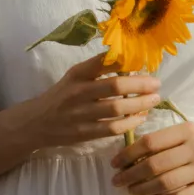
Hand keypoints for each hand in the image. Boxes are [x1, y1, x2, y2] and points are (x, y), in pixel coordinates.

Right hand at [30, 51, 161, 148]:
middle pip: (115, 86)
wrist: (36, 122)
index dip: (127, 61)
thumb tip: (131, 61)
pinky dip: (130, 123)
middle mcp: (78, 91)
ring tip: (154, 100)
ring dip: (139, 104)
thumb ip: (98, 69)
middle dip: (140, 85)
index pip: (103, 62)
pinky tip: (141, 118)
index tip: (144, 62)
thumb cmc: (63, 95)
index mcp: (77, 74)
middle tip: (157, 83)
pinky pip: (112, 128)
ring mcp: (80, 114)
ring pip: (116, 109)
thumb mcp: (75, 76)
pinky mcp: (84, 133)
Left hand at [109, 121, 193, 194]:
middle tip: (117, 181)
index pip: (150, 142)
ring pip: (166, 183)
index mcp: (186, 131)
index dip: (128, 154)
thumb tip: (128, 155)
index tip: (115, 163)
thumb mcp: (186, 131)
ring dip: (143, 189)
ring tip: (132, 191)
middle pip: (156, 165)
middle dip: (131, 175)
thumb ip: (162, 139)